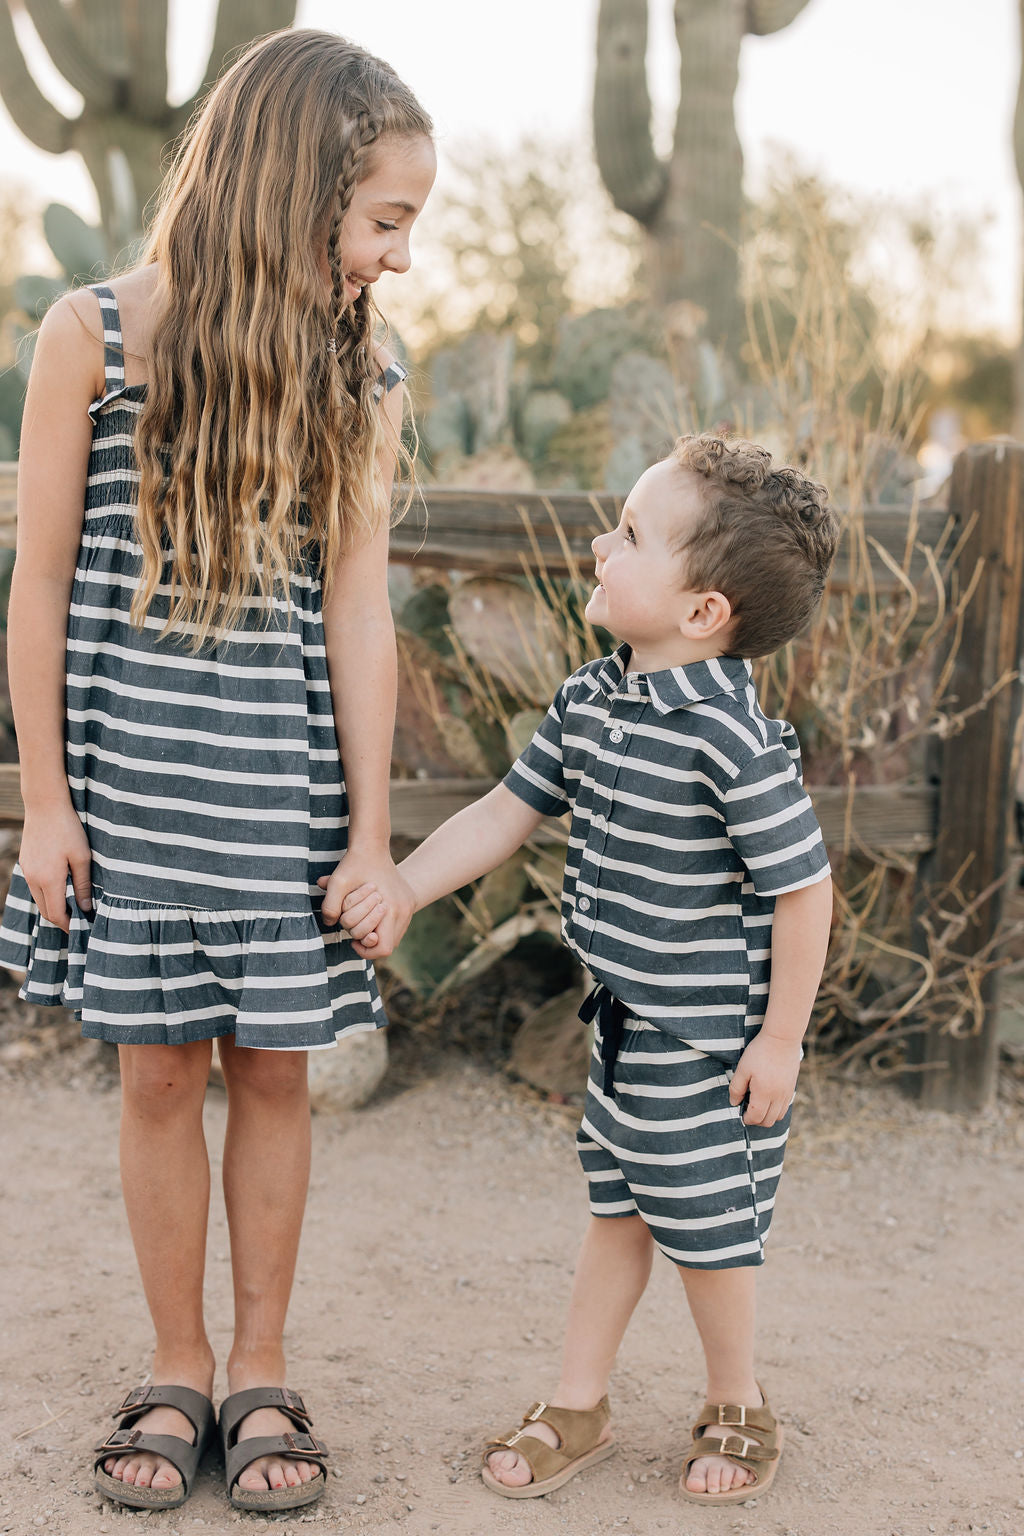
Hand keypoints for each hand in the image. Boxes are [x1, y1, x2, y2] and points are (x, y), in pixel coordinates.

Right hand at [18, 803, 91, 934]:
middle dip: (62, 919)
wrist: (45, 805)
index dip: (68, 925)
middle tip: (80, 921)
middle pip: (46, 911)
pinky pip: (36, 888)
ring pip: (40, 900)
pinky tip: (62, 889)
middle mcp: (34, 879)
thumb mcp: (82, 857)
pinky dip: (47, 895)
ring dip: (54, 907)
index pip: (56, 914)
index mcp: (49, 880)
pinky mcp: (26, 864)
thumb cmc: (68, 829)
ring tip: (73, 906)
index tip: (83, 928)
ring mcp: (27, 871)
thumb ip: (83, 885)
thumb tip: (86, 908)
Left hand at [317, 851, 414, 959]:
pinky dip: (383, 927)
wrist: (373, 846)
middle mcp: (405, 910)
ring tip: (362, 922)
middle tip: (355, 928)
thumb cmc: (355, 864)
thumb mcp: (337, 883)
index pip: (383, 948)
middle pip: (389, 945)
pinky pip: (398, 927)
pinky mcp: (409, 902)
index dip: (366, 950)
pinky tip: (370, 916)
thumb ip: (330, 907)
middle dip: (368, 940)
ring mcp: (410, 906)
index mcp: (392, 908)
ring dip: (377, 934)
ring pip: (394, 937)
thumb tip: (331, 925)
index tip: (353, 940)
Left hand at [728, 1031, 801, 1126]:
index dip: (746, 1118)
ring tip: (758, 1104)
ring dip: (767, 1116)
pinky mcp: (792, 1088)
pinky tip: (768, 1098)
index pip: (756, 1117)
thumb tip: (734, 1103)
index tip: (741, 1112)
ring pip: (778, 1116)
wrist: (782, 1039)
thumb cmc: (759, 1052)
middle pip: (768, 1121)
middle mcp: (778, 1097)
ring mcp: (787, 1093)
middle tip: (748, 1109)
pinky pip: (785, 1107)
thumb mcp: (742, 1068)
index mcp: (764, 1093)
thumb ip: (736, 1088)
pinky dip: (776, 1109)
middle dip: (756, 1120)